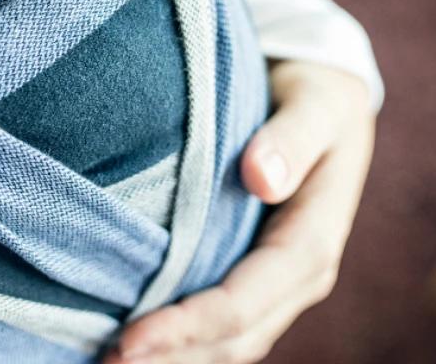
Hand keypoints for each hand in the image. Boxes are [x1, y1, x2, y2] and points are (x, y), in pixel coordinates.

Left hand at [107, 61, 375, 363]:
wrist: (330, 101)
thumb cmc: (317, 97)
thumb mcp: (316, 104)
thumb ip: (290, 139)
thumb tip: (260, 177)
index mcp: (313, 243)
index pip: (245, 302)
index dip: (189, 326)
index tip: (130, 338)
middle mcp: (298, 277)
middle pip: (234, 338)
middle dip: (173, 357)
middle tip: (105, 363)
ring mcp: (277, 284)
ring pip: (229, 343)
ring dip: (176, 359)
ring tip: (109, 363)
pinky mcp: (255, 274)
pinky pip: (222, 324)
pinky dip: (183, 341)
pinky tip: (136, 340)